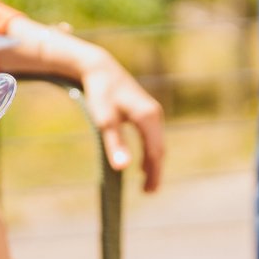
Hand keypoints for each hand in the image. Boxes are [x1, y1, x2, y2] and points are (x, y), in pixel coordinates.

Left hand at [77, 48, 164, 192]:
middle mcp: (154, 114)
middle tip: (148, 192)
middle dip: (155, 171)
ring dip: (152, 162)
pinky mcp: (144, 109)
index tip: (148, 192)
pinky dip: (149, 150)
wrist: (99, 66)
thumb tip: (123, 169)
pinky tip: (140, 161)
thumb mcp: (104, 120)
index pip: (155, 152)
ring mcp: (151, 111)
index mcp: (148, 118)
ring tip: (145, 182)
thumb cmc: (100, 93)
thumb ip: (115, 144)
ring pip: (156, 142)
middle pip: (159, 148)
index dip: (153, 174)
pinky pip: (151, 135)